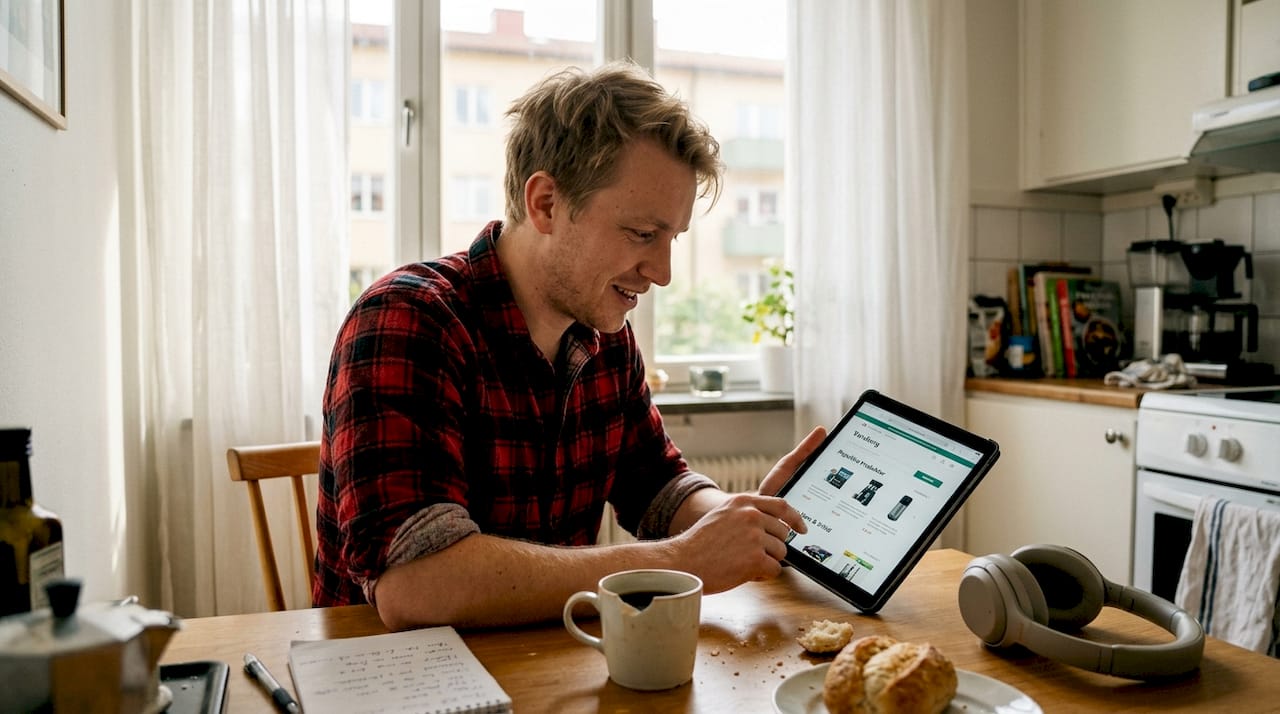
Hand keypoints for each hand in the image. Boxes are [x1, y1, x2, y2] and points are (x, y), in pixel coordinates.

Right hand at [666, 427, 825, 592]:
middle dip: (773, 547)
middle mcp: (751, 515)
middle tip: (753, 555)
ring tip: (742, 563)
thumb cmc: (700, 543)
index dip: (795, 518)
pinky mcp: (756, 557)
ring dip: (766, 562)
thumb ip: (746, 514)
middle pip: (783, 533)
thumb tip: (773, 524)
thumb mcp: (722, 515)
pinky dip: (762, 575)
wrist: (683, 561)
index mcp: (743, 502)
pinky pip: (774, 569)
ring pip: (781, 553)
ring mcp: (755, 536)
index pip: (781, 505)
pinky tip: (743, 573)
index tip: (801, 528)